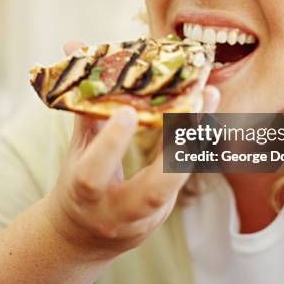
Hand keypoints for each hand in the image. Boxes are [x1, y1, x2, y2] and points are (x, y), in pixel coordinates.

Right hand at [45, 39, 219, 260]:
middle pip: (153, 189)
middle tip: (196, 102)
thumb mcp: (75, 148)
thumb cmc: (77, 183)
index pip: (95, 175)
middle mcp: (117, 212)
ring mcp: (146, 215)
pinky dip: (197, 138)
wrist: (85, 236)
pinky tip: (208, 107)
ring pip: (178, 183)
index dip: (111, 145)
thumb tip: (74, 47)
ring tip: (210, 94)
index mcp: (84, 195)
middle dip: (176, 146)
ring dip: (196, 137)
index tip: (128, 112)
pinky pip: (185, 173)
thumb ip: (81, 101)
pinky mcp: (165, 209)